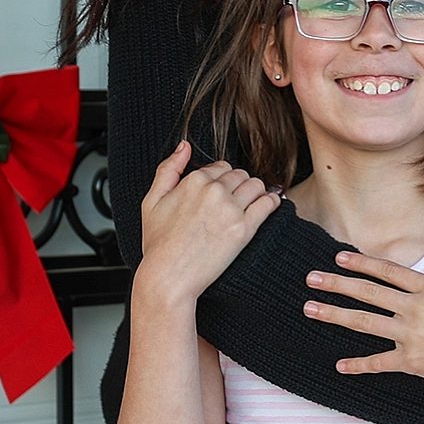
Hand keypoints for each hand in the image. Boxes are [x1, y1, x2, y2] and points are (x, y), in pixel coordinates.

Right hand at [136, 142, 279, 302]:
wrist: (168, 278)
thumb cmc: (158, 244)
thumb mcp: (152, 201)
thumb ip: (168, 169)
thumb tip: (184, 146)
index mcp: (194, 181)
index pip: (221, 167)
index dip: (222, 180)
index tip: (221, 194)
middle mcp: (214, 191)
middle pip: (240, 175)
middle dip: (239, 185)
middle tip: (235, 202)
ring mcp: (231, 209)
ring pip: (256, 185)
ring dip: (256, 192)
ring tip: (251, 205)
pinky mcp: (244, 229)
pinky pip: (268, 204)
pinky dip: (272, 202)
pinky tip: (269, 206)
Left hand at [303, 251, 423, 393]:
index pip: (389, 271)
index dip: (362, 262)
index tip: (339, 257)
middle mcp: (415, 309)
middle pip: (368, 292)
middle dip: (336, 284)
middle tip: (310, 278)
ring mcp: (410, 336)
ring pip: (364, 322)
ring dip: (334, 315)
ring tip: (310, 309)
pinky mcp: (410, 362)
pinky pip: (378, 362)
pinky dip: (358, 365)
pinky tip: (340, 365)